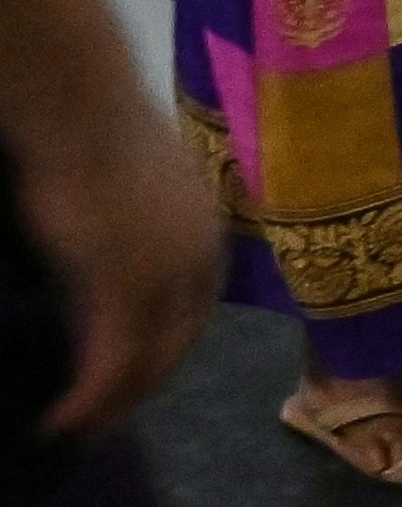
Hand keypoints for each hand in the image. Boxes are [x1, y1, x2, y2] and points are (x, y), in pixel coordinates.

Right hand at [20, 85, 223, 442]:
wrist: (86, 107)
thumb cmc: (97, 136)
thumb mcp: (134, 193)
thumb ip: (139, 230)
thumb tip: (117, 253)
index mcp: (205, 231)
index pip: (198, 309)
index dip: (170, 347)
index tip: (138, 375)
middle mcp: (198, 254)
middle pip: (180, 342)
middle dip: (146, 385)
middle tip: (108, 416)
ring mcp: (165, 270)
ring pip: (148, 361)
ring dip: (115, 402)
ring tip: (82, 426)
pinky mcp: (124, 281)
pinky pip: (113, 360)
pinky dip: (92, 395)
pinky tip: (66, 414)